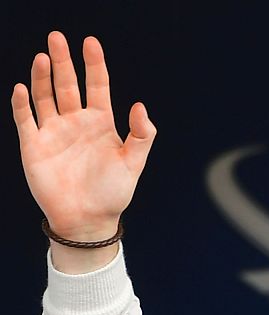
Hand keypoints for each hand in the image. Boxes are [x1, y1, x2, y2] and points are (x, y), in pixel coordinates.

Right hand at [11, 31, 155, 241]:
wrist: (88, 220)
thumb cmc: (113, 193)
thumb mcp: (134, 163)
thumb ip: (141, 135)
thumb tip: (139, 105)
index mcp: (102, 124)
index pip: (97, 86)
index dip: (94, 64)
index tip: (90, 42)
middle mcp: (76, 123)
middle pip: (68, 84)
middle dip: (63, 61)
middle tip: (57, 37)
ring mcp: (54, 132)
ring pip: (46, 96)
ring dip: (42, 77)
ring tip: (43, 56)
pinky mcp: (34, 146)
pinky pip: (26, 119)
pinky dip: (23, 104)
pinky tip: (23, 87)